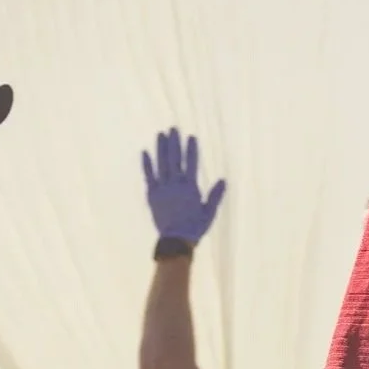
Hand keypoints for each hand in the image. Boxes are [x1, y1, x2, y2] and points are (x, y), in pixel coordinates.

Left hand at [142, 128, 225, 244]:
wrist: (176, 240)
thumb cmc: (195, 227)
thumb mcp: (209, 212)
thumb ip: (215, 195)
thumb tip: (223, 180)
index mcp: (190, 187)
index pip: (191, 163)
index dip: (191, 149)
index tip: (191, 137)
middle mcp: (175, 184)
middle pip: (175, 159)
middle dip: (174, 142)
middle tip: (173, 128)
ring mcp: (162, 188)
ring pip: (161, 164)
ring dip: (161, 148)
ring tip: (161, 135)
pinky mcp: (152, 194)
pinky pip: (149, 176)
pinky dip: (146, 164)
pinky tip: (145, 152)